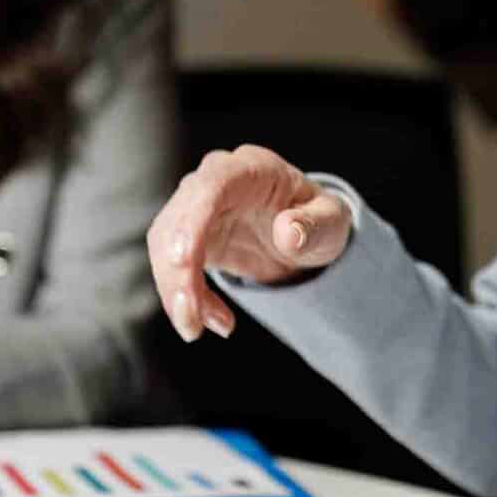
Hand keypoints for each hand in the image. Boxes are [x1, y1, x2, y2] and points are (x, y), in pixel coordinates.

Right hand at [147, 145, 354, 341]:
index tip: (181, 258)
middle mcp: (215, 181)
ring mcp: (197, 208)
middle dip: (176, 272)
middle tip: (190, 319)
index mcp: (252, 168)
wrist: (305, 234)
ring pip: (166, 246)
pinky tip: (209, 319)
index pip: (212, 184)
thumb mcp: (331, 223)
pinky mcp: (188, 236)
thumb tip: (288, 232)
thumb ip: (314, 225)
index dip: (192, 219)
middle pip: (178, 219)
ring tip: (196, 328)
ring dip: (174, 291)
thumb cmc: (317, 220)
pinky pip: (172, 266)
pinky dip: (183, 297)